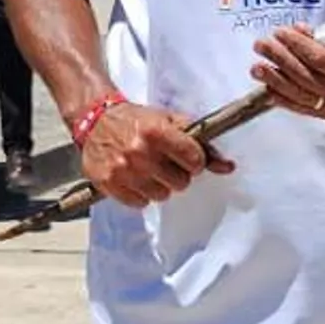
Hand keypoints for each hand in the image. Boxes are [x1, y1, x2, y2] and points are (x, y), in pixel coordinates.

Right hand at [77, 101, 234, 208]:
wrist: (96, 120)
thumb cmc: (137, 120)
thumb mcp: (170, 121)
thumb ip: (201, 143)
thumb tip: (228, 167)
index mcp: (157, 131)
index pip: (194, 160)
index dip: (195, 161)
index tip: (188, 158)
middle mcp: (139, 151)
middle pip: (180, 182)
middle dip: (178, 173)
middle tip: (165, 162)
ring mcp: (122, 169)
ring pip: (162, 195)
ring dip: (159, 185)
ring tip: (149, 169)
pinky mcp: (109, 183)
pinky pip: (140, 203)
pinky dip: (141, 194)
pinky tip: (135, 178)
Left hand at [251, 25, 324, 121]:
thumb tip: (305, 33)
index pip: (324, 61)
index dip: (299, 46)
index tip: (282, 32)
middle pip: (310, 78)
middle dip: (282, 60)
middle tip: (262, 44)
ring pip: (305, 96)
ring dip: (278, 81)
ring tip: (257, 67)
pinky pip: (309, 111)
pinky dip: (287, 101)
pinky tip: (270, 92)